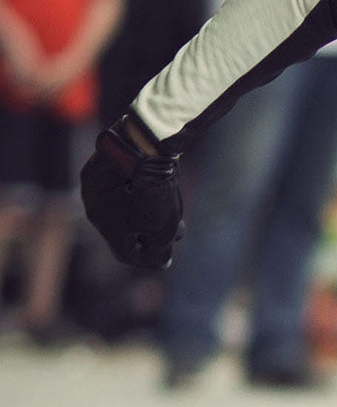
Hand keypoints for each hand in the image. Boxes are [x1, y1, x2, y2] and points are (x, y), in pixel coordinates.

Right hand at [80, 117, 182, 269]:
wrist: (145, 143)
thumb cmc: (155, 190)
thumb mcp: (164, 227)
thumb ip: (159, 250)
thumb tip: (159, 263)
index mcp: (106, 226)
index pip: (126, 253)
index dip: (146, 259)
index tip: (164, 257)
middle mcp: (92, 208)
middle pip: (123, 232)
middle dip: (151, 235)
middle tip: (175, 231)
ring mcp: (91, 188)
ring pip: (119, 211)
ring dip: (144, 215)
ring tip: (168, 209)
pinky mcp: (96, 170)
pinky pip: (114, 191)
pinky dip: (133, 196)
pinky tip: (152, 189)